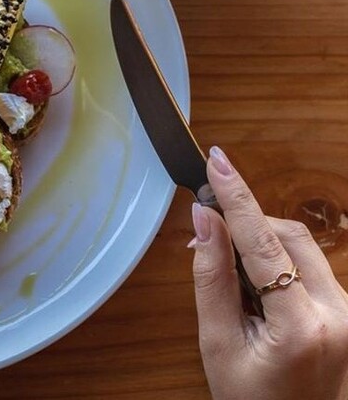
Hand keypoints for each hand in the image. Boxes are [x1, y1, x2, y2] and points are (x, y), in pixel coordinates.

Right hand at [190, 146, 347, 399]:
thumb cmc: (252, 399)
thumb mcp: (217, 343)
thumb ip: (210, 277)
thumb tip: (204, 220)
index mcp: (304, 325)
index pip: (263, 242)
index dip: (237, 197)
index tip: (217, 162)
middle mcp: (341, 312)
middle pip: (289, 236)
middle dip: (247, 224)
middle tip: (204, 232)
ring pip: (302, 248)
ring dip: (261, 244)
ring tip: (230, 277)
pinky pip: (311, 267)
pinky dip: (278, 263)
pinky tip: (256, 290)